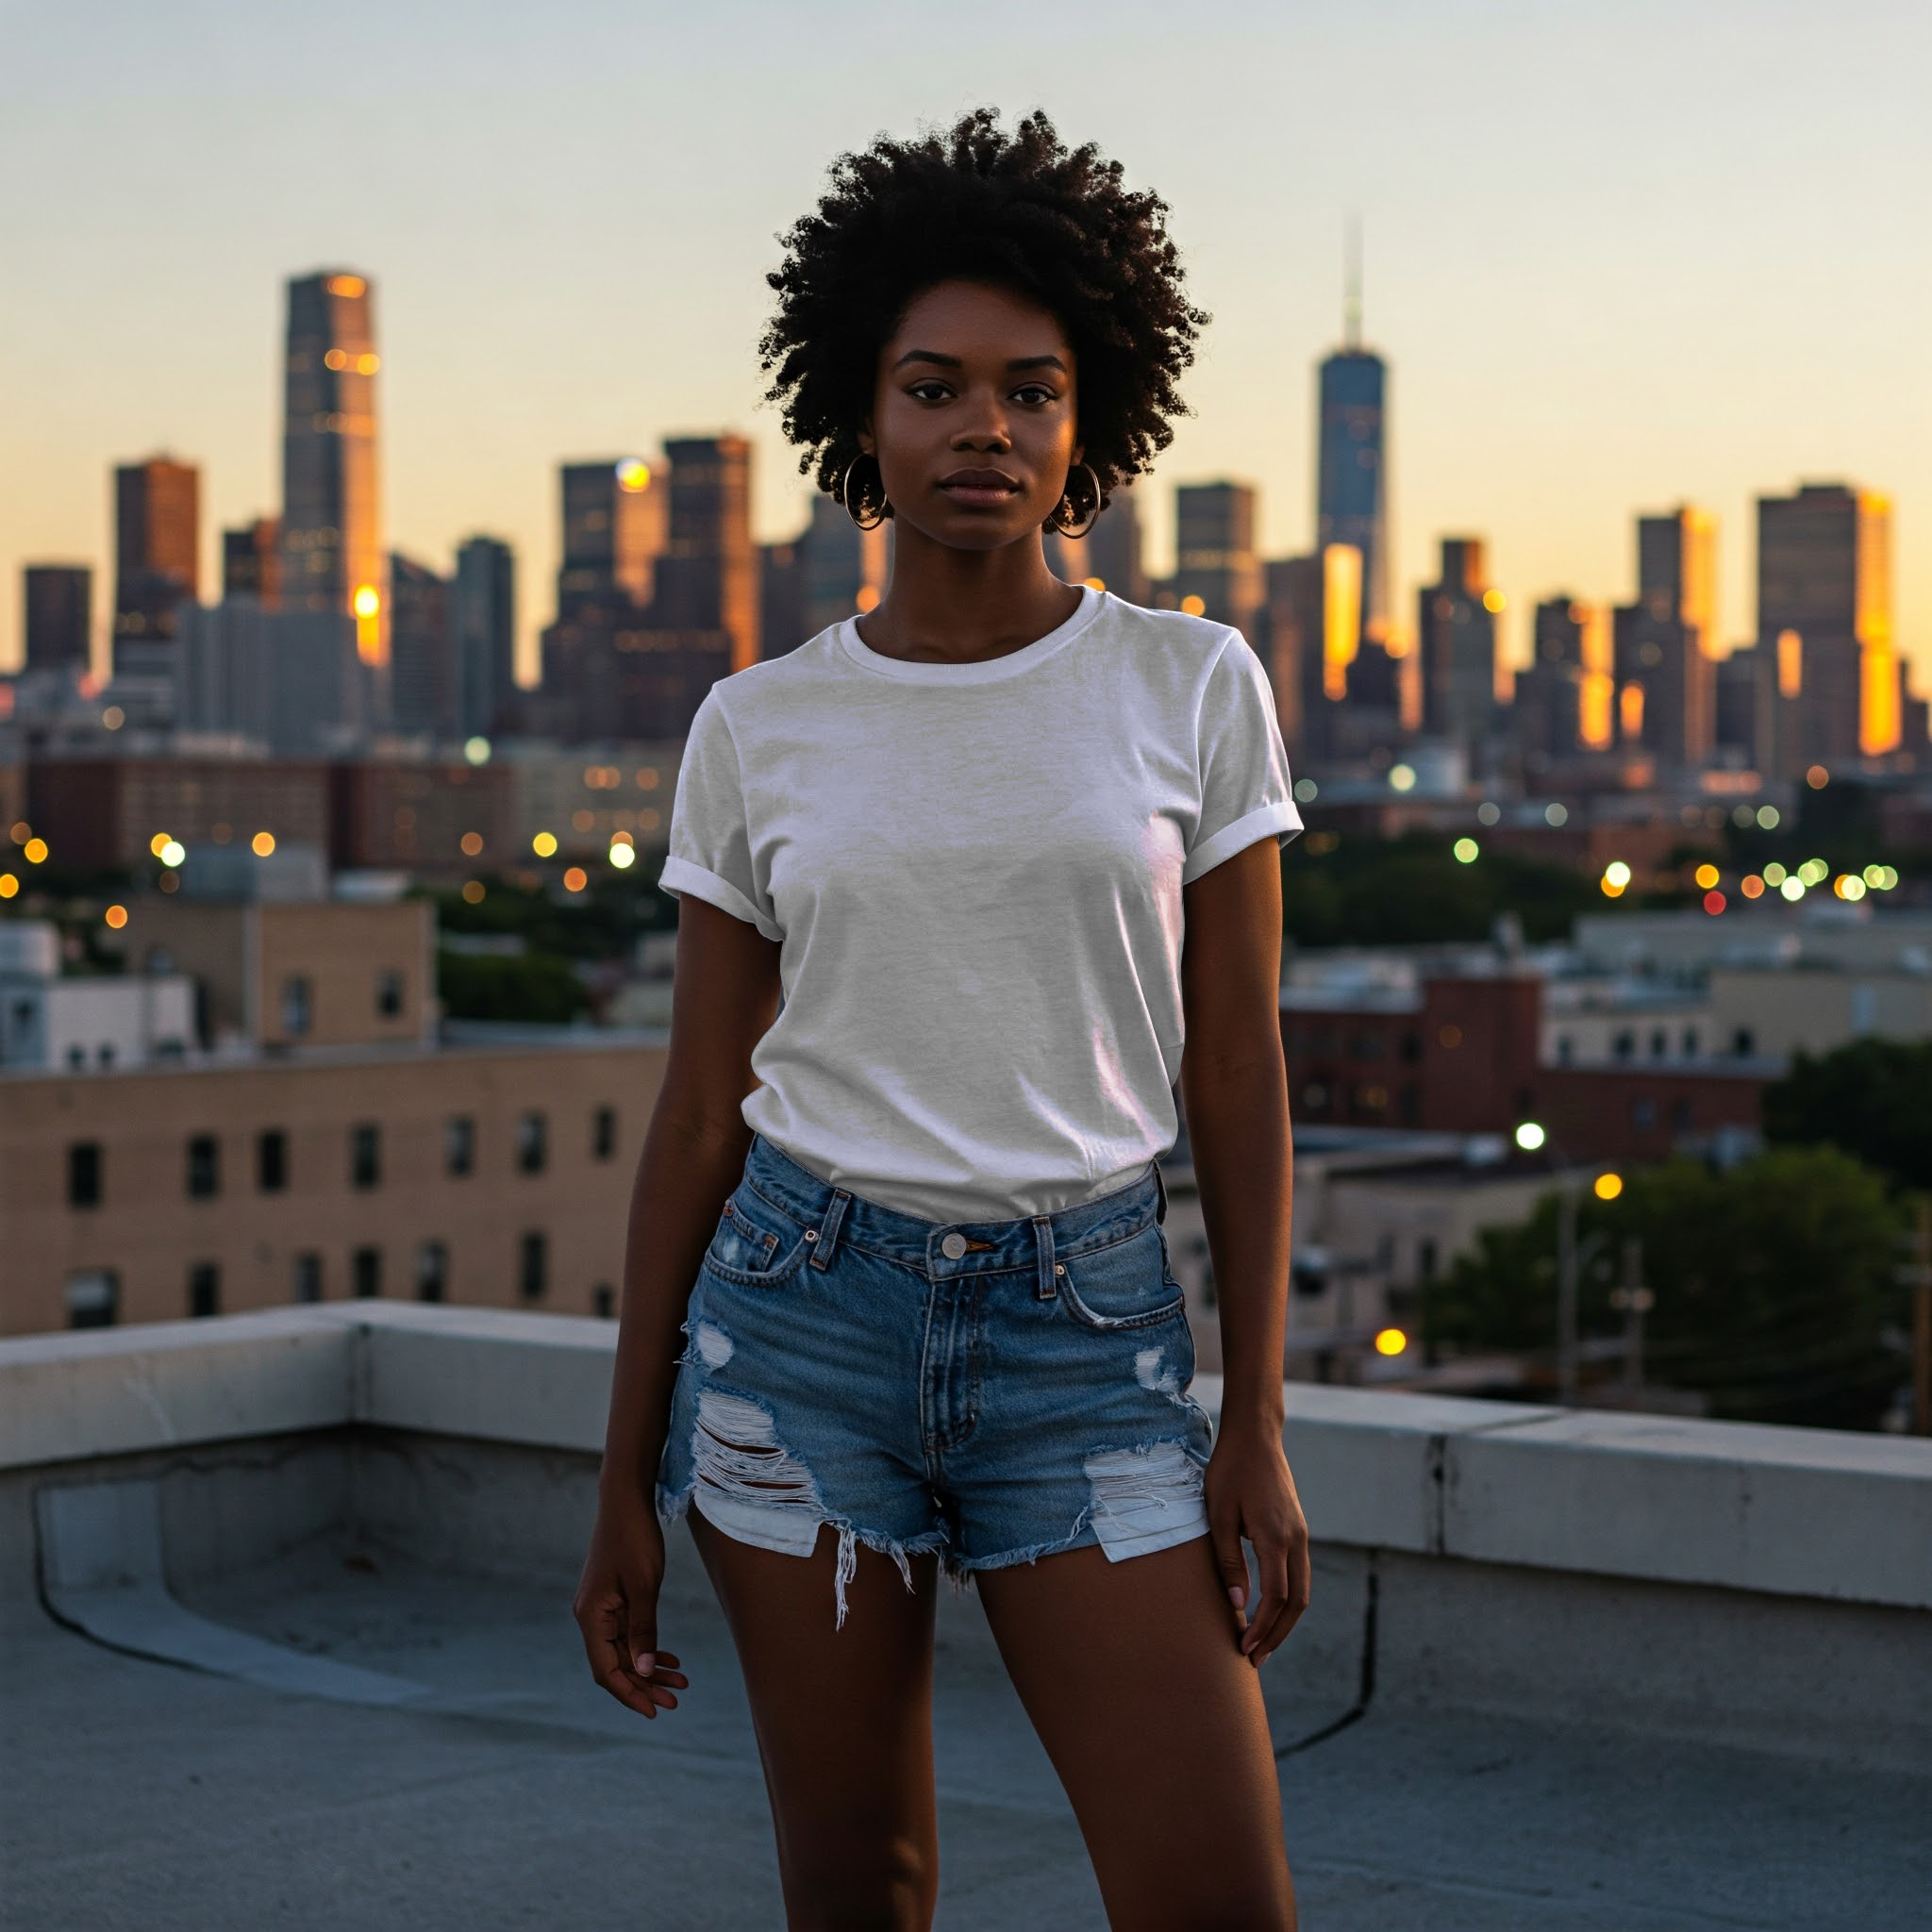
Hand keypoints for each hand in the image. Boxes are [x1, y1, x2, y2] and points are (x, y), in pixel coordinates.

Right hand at [573, 1487, 688, 1718]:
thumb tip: (644, 1671)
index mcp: (591, 1617)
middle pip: (616, 1664)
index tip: (654, 1711)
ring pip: (624, 1650)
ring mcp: (601, 1608)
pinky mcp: (613, 1599)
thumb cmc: (634, 1539)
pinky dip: (647, 1646)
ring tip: (680, 1682)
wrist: (626, 1501)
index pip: (606, 1670)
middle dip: (644, 1685)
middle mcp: (591, 1617)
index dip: (629, 1693)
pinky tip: (669, 1657)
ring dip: (649, 1668)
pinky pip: (628, 1633)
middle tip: (676, 1700)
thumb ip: (643, 1629)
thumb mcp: (644, 1586)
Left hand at [1204, 1416, 1310, 1666]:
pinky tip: (1268, 1610)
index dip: (1262, 1628)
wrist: (1256, 1436)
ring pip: (1302, 1590)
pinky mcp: (1297, 1530)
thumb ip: (1229, 1560)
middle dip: (1278, 1635)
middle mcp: (1296, 1540)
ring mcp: (1301, 1534)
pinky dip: (1287, 1600)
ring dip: (1285, 1621)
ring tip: (1262, 1643)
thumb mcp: (1218, 1515)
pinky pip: (1299, 1574)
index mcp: (1276, 1537)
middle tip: (1255, 1659)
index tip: (1243, 1648)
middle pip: (1297, 1602)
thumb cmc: (1229, 1471)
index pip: (1276, 1598)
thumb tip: (1237, 1605)